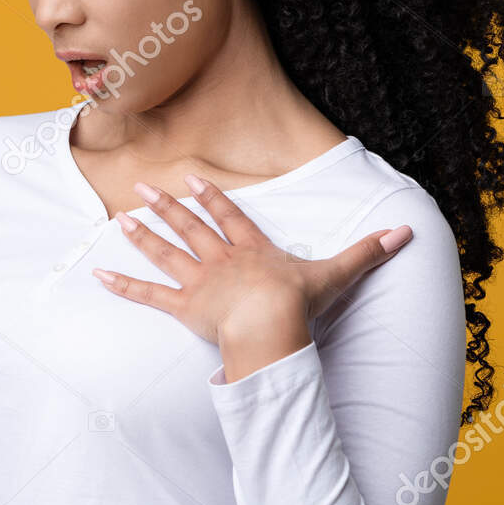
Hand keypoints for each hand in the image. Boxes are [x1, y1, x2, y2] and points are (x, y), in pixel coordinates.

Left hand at [90, 175, 411, 346]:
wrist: (271, 325)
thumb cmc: (301, 303)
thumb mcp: (337, 274)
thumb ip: (367, 253)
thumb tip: (405, 232)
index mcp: (252, 249)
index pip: (229, 217)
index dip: (212, 197)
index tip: (194, 178)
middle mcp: (220, 259)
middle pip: (190, 228)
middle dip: (167, 206)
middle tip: (143, 186)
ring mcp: (199, 282)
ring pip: (165, 253)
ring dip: (143, 236)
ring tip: (120, 220)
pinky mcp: (184, 307)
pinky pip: (148, 296)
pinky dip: (123, 286)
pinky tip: (98, 275)